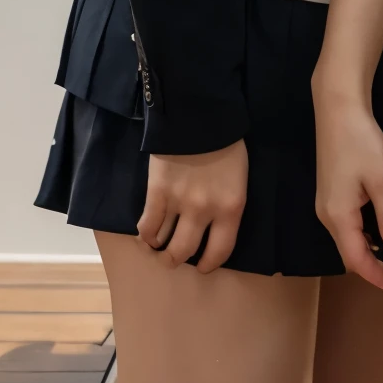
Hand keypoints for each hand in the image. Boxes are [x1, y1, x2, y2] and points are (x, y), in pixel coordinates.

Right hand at [136, 139, 247, 272]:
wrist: (200, 116)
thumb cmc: (225, 144)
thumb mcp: (237, 177)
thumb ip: (226, 204)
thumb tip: (212, 226)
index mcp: (232, 207)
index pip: (221, 250)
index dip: (209, 263)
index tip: (203, 266)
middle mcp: (205, 211)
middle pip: (185, 251)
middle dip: (177, 259)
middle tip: (173, 258)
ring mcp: (179, 204)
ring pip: (163, 243)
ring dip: (159, 248)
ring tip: (158, 245)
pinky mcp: (157, 194)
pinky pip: (147, 227)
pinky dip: (145, 235)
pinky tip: (146, 233)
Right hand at [312, 83, 382, 291]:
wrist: (338, 109)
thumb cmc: (361, 143)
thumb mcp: (381, 181)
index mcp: (338, 216)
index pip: (354, 258)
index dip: (372, 274)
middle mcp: (326, 214)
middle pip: (347, 251)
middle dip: (368, 265)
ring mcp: (324, 202)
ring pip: (345, 237)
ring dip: (364, 248)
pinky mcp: (329, 191)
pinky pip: (343, 222)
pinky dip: (359, 232)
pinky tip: (375, 227)